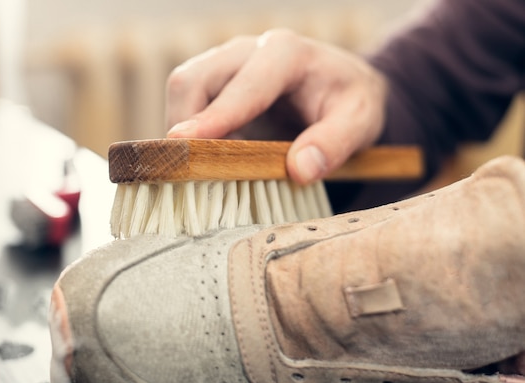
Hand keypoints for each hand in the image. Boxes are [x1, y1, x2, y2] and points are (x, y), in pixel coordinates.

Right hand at [165, 29, 387, 183]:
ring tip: (204, 167)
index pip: (242, 86)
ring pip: (182, 90)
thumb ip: (335, 143)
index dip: (213, 118)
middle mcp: (248, 50)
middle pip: (192, 80)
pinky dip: (189, 135)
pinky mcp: (214, 83)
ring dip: (182, 132)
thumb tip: (300, 169)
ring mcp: (225, 64)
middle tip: (191, 171)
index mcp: (286, 54)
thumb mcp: (361, 121)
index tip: (185, 144)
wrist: (340, 87)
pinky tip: (210, 157)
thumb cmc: (349, 101)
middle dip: (183, 126)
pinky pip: (186, 104)